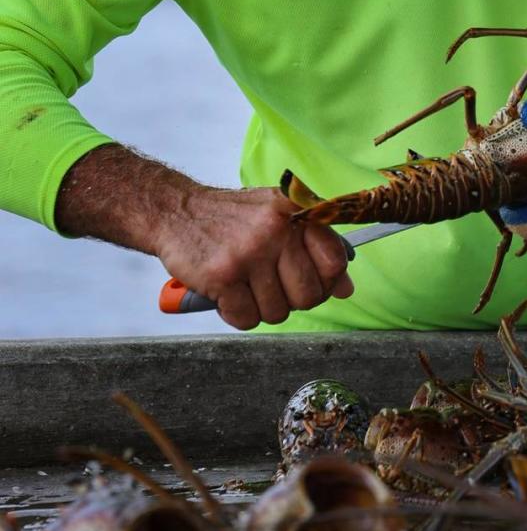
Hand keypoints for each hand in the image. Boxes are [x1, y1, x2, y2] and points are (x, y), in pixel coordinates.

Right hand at [154, 186, 353, 329]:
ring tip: (245, 285)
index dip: (327, 282)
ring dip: (260, 307)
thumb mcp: (277, 218)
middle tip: (271, 286)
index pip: (334, 261)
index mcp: (295, 212)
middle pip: (308, 295)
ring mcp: (249, 253)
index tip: (312, 282)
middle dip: (291, 300)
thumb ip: (315, 248)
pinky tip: (228, 293)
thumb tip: (347, 288)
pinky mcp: (222, 276)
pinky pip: (246, 319)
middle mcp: (276, 230)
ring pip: (277, 312)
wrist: (176, 211)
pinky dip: (237, 314)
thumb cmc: (231, 219)